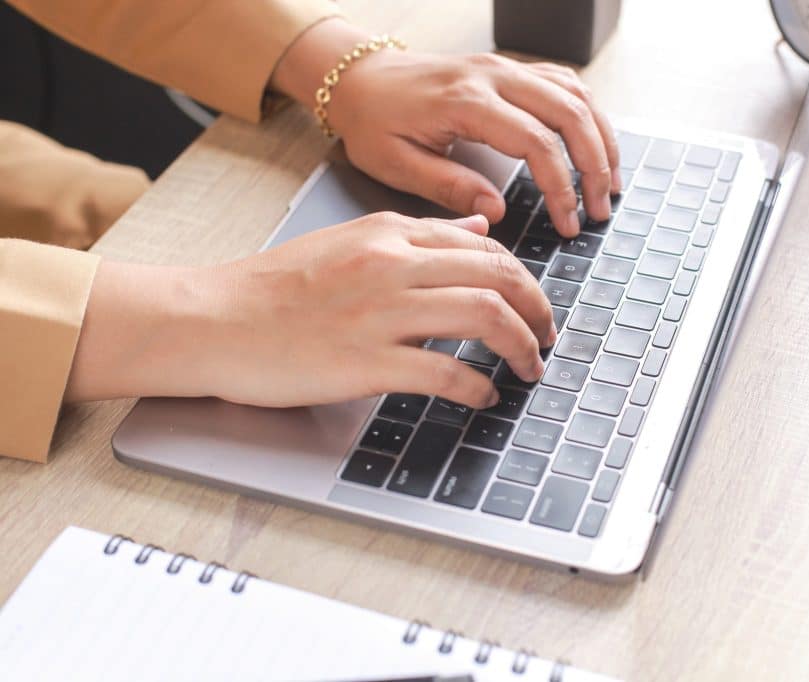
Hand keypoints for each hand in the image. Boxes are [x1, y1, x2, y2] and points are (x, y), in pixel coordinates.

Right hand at [67, 213, 554, 408]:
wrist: (213, 319)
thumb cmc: (274, 287)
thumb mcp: (350, 241)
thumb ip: (417, 234)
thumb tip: (478, 228)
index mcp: (390, 235)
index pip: (486, 247)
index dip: (524, 279)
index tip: (534, 305)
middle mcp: (393, 266)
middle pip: (498, 278)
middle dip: (538, 311)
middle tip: (547, 338)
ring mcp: (381, 314)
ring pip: (485, 317)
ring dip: (521, 347)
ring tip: (530, 368)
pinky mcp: (365, 362)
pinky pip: (445, 373)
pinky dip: (477, 388)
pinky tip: (484, 398)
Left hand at [271, 19, 620, 236]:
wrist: (359, 79)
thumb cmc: (374, 122)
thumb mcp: (396, 165)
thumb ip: (449, 188)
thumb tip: (496, 213)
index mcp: (466, 101)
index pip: (536, 142)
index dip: (561, 186)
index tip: (568, 222)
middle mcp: (493, 76)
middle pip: (569, 113)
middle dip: (594, 165)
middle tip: (600, 209)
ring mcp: (505, 68)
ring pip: (575, 94)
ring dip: (601, 138)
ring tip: (609, 182)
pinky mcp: (509, 70)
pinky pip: (563, 83)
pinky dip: (587, 115)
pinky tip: (594, 145)